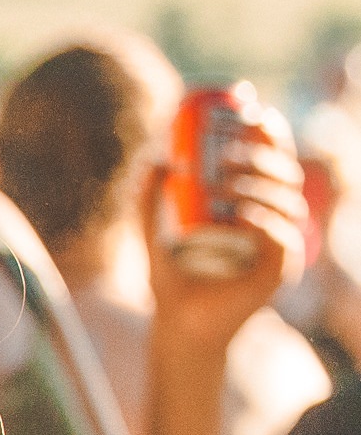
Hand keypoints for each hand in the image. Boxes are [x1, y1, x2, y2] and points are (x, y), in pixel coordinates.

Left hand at [143, 105, 305, 354]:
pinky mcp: (278, 272)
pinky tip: (240, 214)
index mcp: (254, 206)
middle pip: (285, 175)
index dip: (268, 132)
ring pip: (286, 202)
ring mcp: (280, 247)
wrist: (177, 325)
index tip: (249, 110)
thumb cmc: (172, 280)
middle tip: (225, 152)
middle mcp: (274, 222)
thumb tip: (154, 159)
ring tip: (220, 182)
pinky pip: (282, 237)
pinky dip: (262, 220)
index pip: (272, 160)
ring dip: (257, 185)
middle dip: (261, 155)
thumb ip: (149, 199)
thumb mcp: (152, 233)